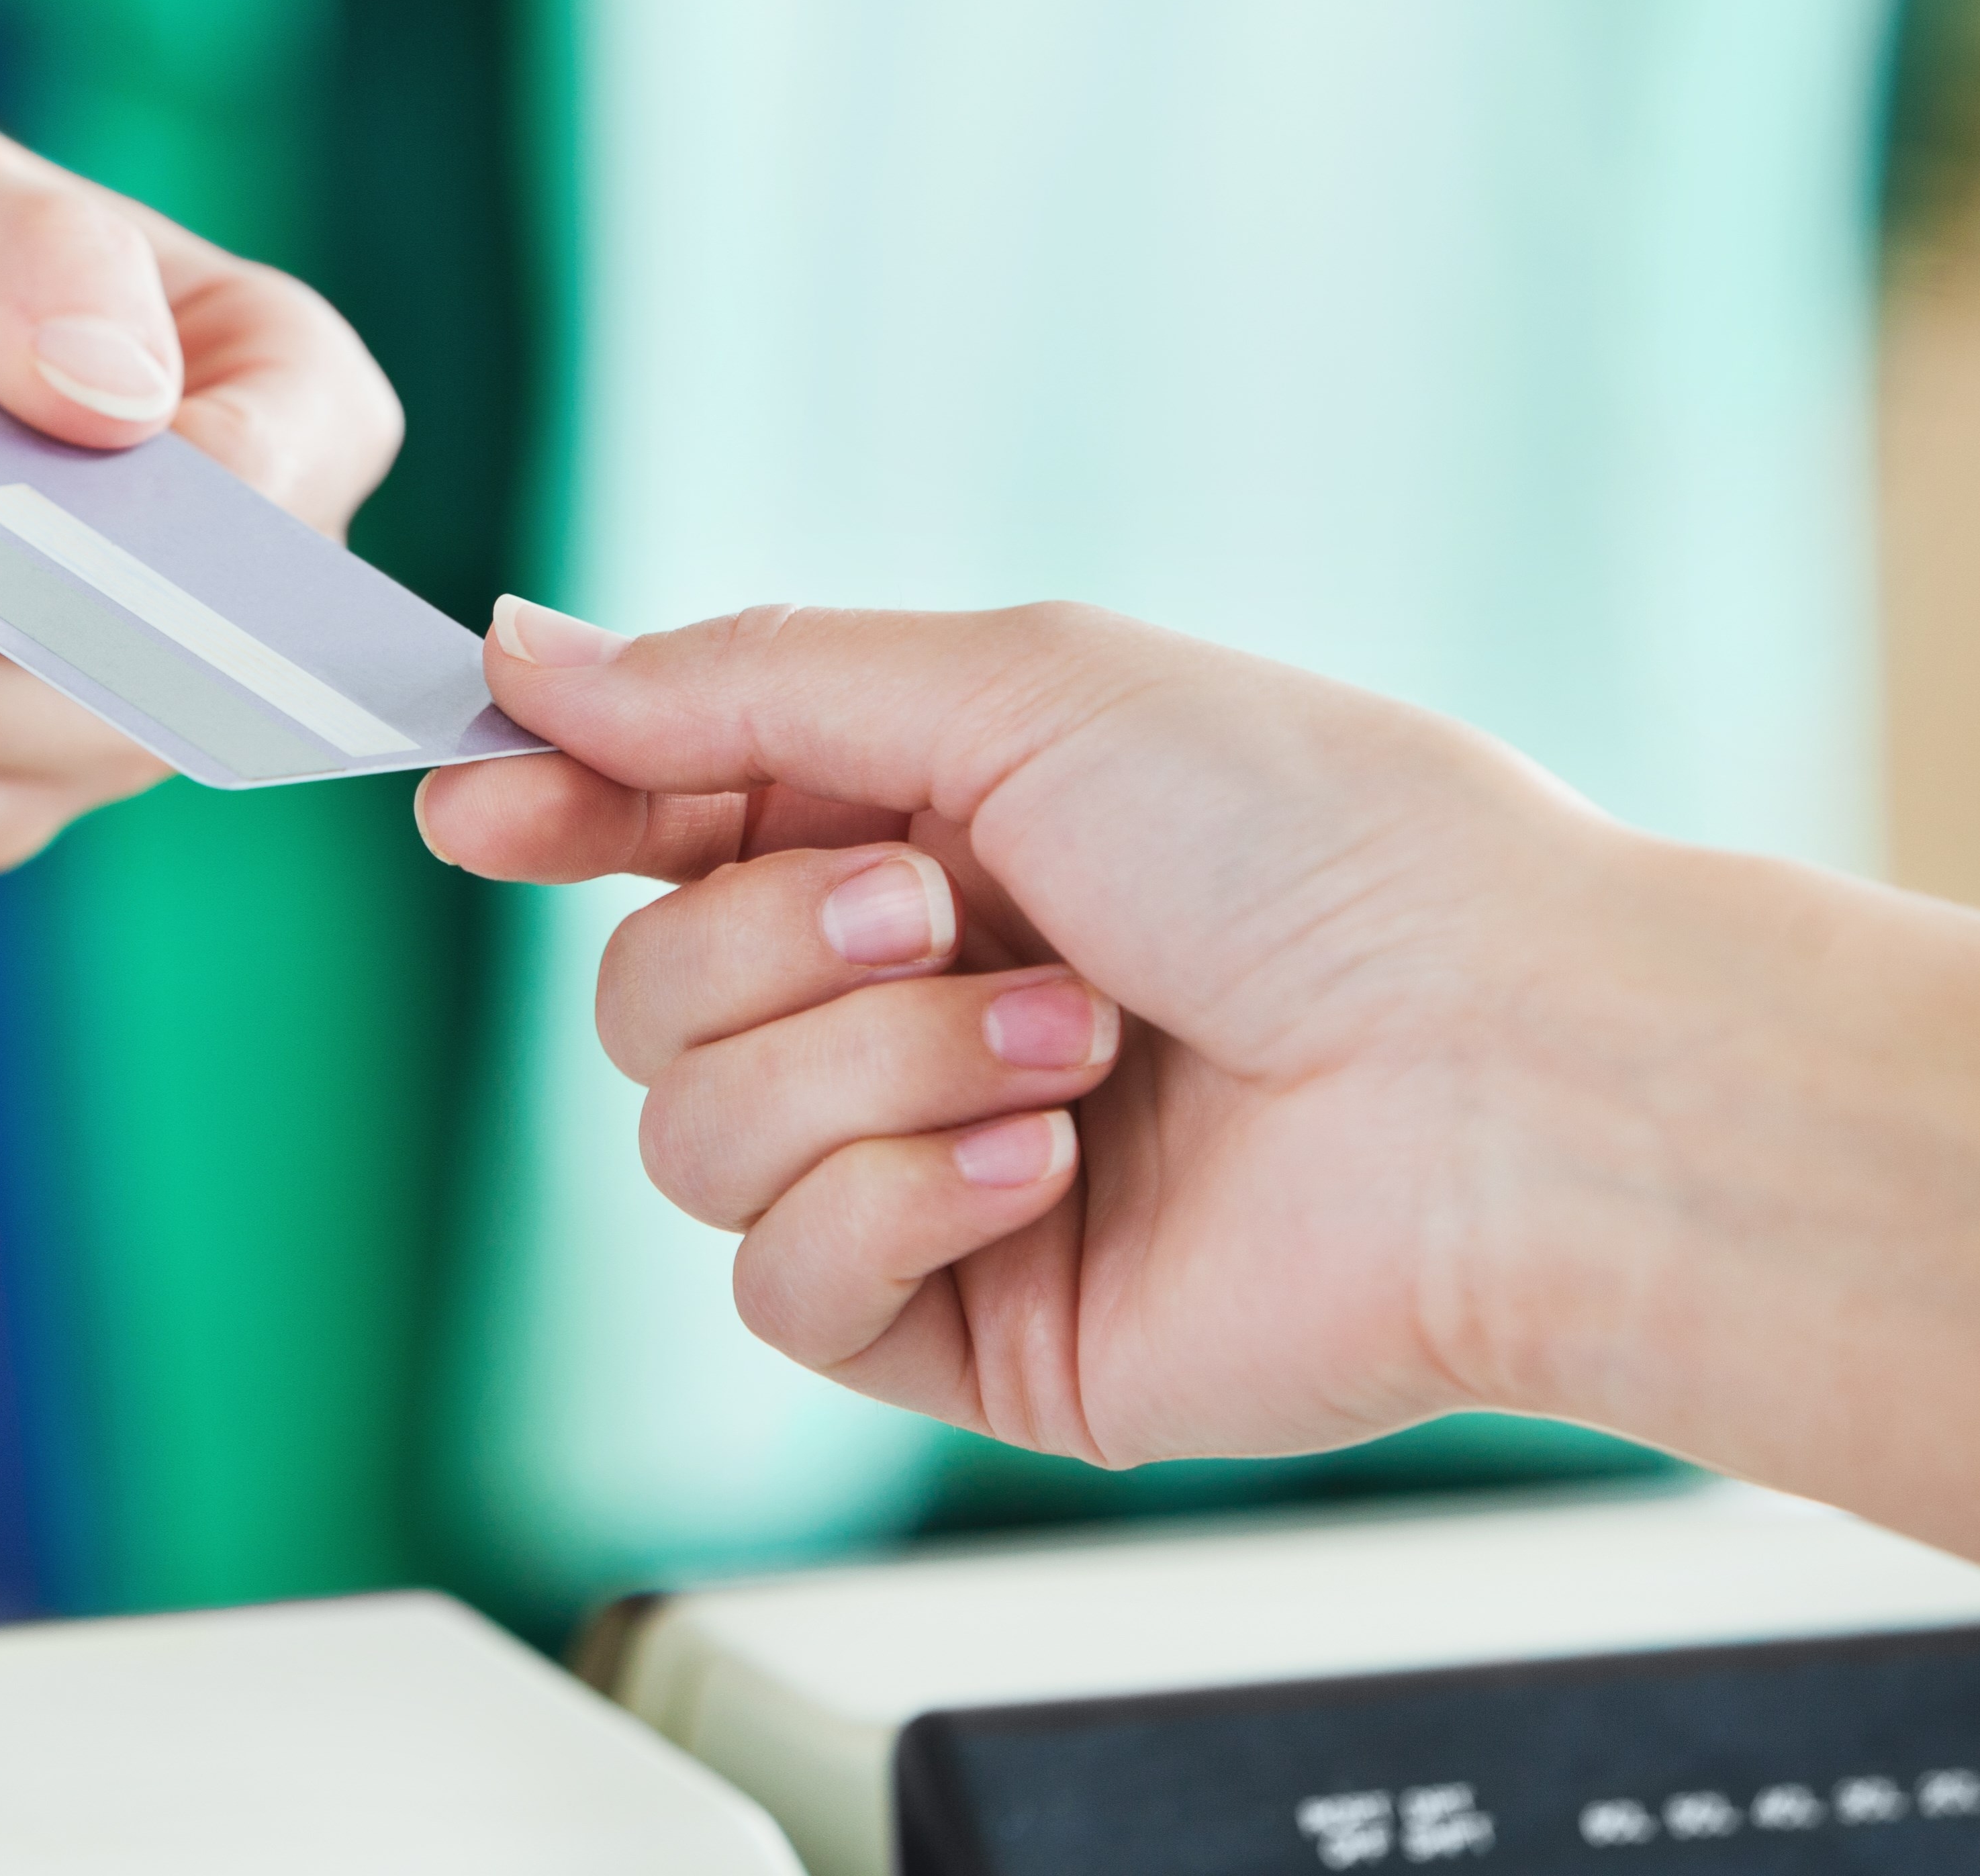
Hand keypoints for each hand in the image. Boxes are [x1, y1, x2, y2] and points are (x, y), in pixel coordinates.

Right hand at [412, 596, 1638, 1466]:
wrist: (1505, 1078)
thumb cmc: (1317, 843)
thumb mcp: (1012, 687)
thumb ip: (739, 685)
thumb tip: (524, 656)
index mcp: (917, 831)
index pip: (654, 828)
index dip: (552, 814)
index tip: (474, 805)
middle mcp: (901, 1001)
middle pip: (639, 995)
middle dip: (770, 945)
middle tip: (941, 910)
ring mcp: (921, 1169)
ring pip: (688, 1145)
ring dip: (870, 1071)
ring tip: (1067, 1042)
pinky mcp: (958, 1323)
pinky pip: (780, 1289)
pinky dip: (896, 1205)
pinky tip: (1040, 1166)